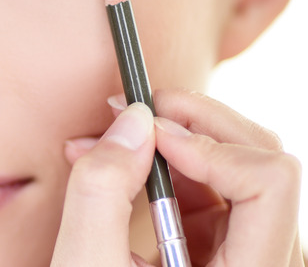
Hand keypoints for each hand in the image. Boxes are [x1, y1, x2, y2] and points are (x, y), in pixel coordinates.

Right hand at [52, 89, 302, 265]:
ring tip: (109, 137)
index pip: (271, 184)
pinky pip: (211, 187)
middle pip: (260, 161)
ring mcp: (249, 255)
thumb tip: (132, 121)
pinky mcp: (225, 248)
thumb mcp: (86, 264)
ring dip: (173, 140)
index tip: (147, 134)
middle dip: (192, 123)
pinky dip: (165, 164)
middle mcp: (264, 265)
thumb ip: (102, 189)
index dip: (210, 145)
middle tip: (133, 107)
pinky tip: (119, 163)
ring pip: (237, 167)